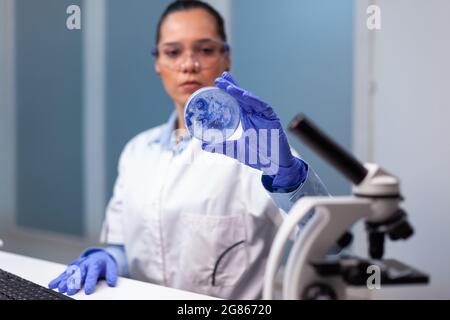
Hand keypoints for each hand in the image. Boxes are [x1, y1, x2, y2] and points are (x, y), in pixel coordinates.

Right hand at [48, 249, 117, 295]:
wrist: (98, 256)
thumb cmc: (104, 263)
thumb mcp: (111, 267)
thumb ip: (112, 275)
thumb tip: (112, 283)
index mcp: (94, 263)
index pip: (92, 273)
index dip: (90, 282)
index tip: (87, 291)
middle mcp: (84, 264)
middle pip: (78, 273)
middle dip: (74, 282)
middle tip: (71, 291)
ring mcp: (77, 265)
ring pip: (70, 273)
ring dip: (64, 281)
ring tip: (61, 289)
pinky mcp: (71, 268)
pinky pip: (64, 273)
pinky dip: (58, 279)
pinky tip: (53, 285)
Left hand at [201, 72, 307, 189]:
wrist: (275, 167)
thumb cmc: (258, 157)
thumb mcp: (234, 150)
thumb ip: (220, 146)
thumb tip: (204, 145)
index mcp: (248, 119)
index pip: (236, 101)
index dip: (228, 91)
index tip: (218, 82)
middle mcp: (255, 115)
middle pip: (243, 97)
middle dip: (232, 86)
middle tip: (221, 77)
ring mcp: (264, 117)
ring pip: (251, 100)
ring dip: (240, 92)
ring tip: (228, 86)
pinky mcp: (273, 120)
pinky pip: (263, 107)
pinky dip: (254, 101)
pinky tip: (244, 96)